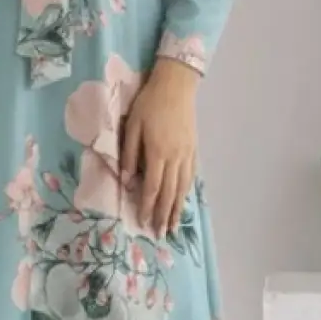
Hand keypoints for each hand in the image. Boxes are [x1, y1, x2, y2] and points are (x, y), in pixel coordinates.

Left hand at [120, 57, 198, 236]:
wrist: (176, 85)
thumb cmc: (149, 103)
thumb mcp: (132, 125)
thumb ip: (129, 153)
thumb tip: (126, 180)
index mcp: (158, 152)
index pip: (152, 187)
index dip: (148, 207)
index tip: (144, 222)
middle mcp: (175, 158)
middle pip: (169, 193)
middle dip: (164, 215)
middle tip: (161, 234)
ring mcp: (187, 154)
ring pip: (182, 188)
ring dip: (178, 209)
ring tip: (175, 226)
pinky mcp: (194, 149)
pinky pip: (191, 176)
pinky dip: (187, 192)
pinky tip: (184, 201)